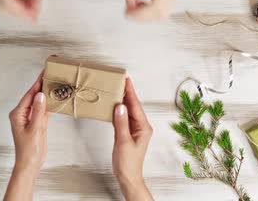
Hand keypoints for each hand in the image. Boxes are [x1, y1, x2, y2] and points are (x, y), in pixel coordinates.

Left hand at [4, 73, 47, 199]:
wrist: (30, 164)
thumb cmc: (29, 149)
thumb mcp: (35, 129)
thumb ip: (38, 111)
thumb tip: (40, 95)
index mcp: (18, 113)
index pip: (29, 94)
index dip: (37, 83)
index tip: (44, 72)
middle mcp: (23, 114)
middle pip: (34, 96)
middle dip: (42, 85)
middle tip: (51, 74)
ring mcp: (30, 118)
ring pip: (39, 102)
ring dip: (46, 93)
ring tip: (55, 82)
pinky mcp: (37, 123)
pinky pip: (43, 110)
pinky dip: (49, 104)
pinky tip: (55, 98)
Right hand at [113, 79, 153, 200]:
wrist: (128, 176)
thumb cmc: (128, 163)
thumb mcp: (123, 141)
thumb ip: (121, 123)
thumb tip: (120, 106)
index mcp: (143, 127)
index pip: (135, 106)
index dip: (131, 92)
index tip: (126, 80)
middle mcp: (140, 126)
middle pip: (133, 106)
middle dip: (127, 93)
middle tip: (120, 81)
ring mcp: (134, 129)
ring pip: (128, 111)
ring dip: (122, 101)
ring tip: (116, 89)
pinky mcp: (127, 133)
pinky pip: (123, 118)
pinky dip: (118, 111)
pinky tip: (114, 106)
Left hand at [125, 0, 183, 21]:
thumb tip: (129, 4)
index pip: (155, 7)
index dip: (140, 15)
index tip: (126, 13)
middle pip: (161, 13)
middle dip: (143, 17)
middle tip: (128, 10)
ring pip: (165, 10)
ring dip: (149, 13)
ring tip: (135, 3)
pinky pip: (167, 3)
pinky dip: (155, 7)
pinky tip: (143, 0)